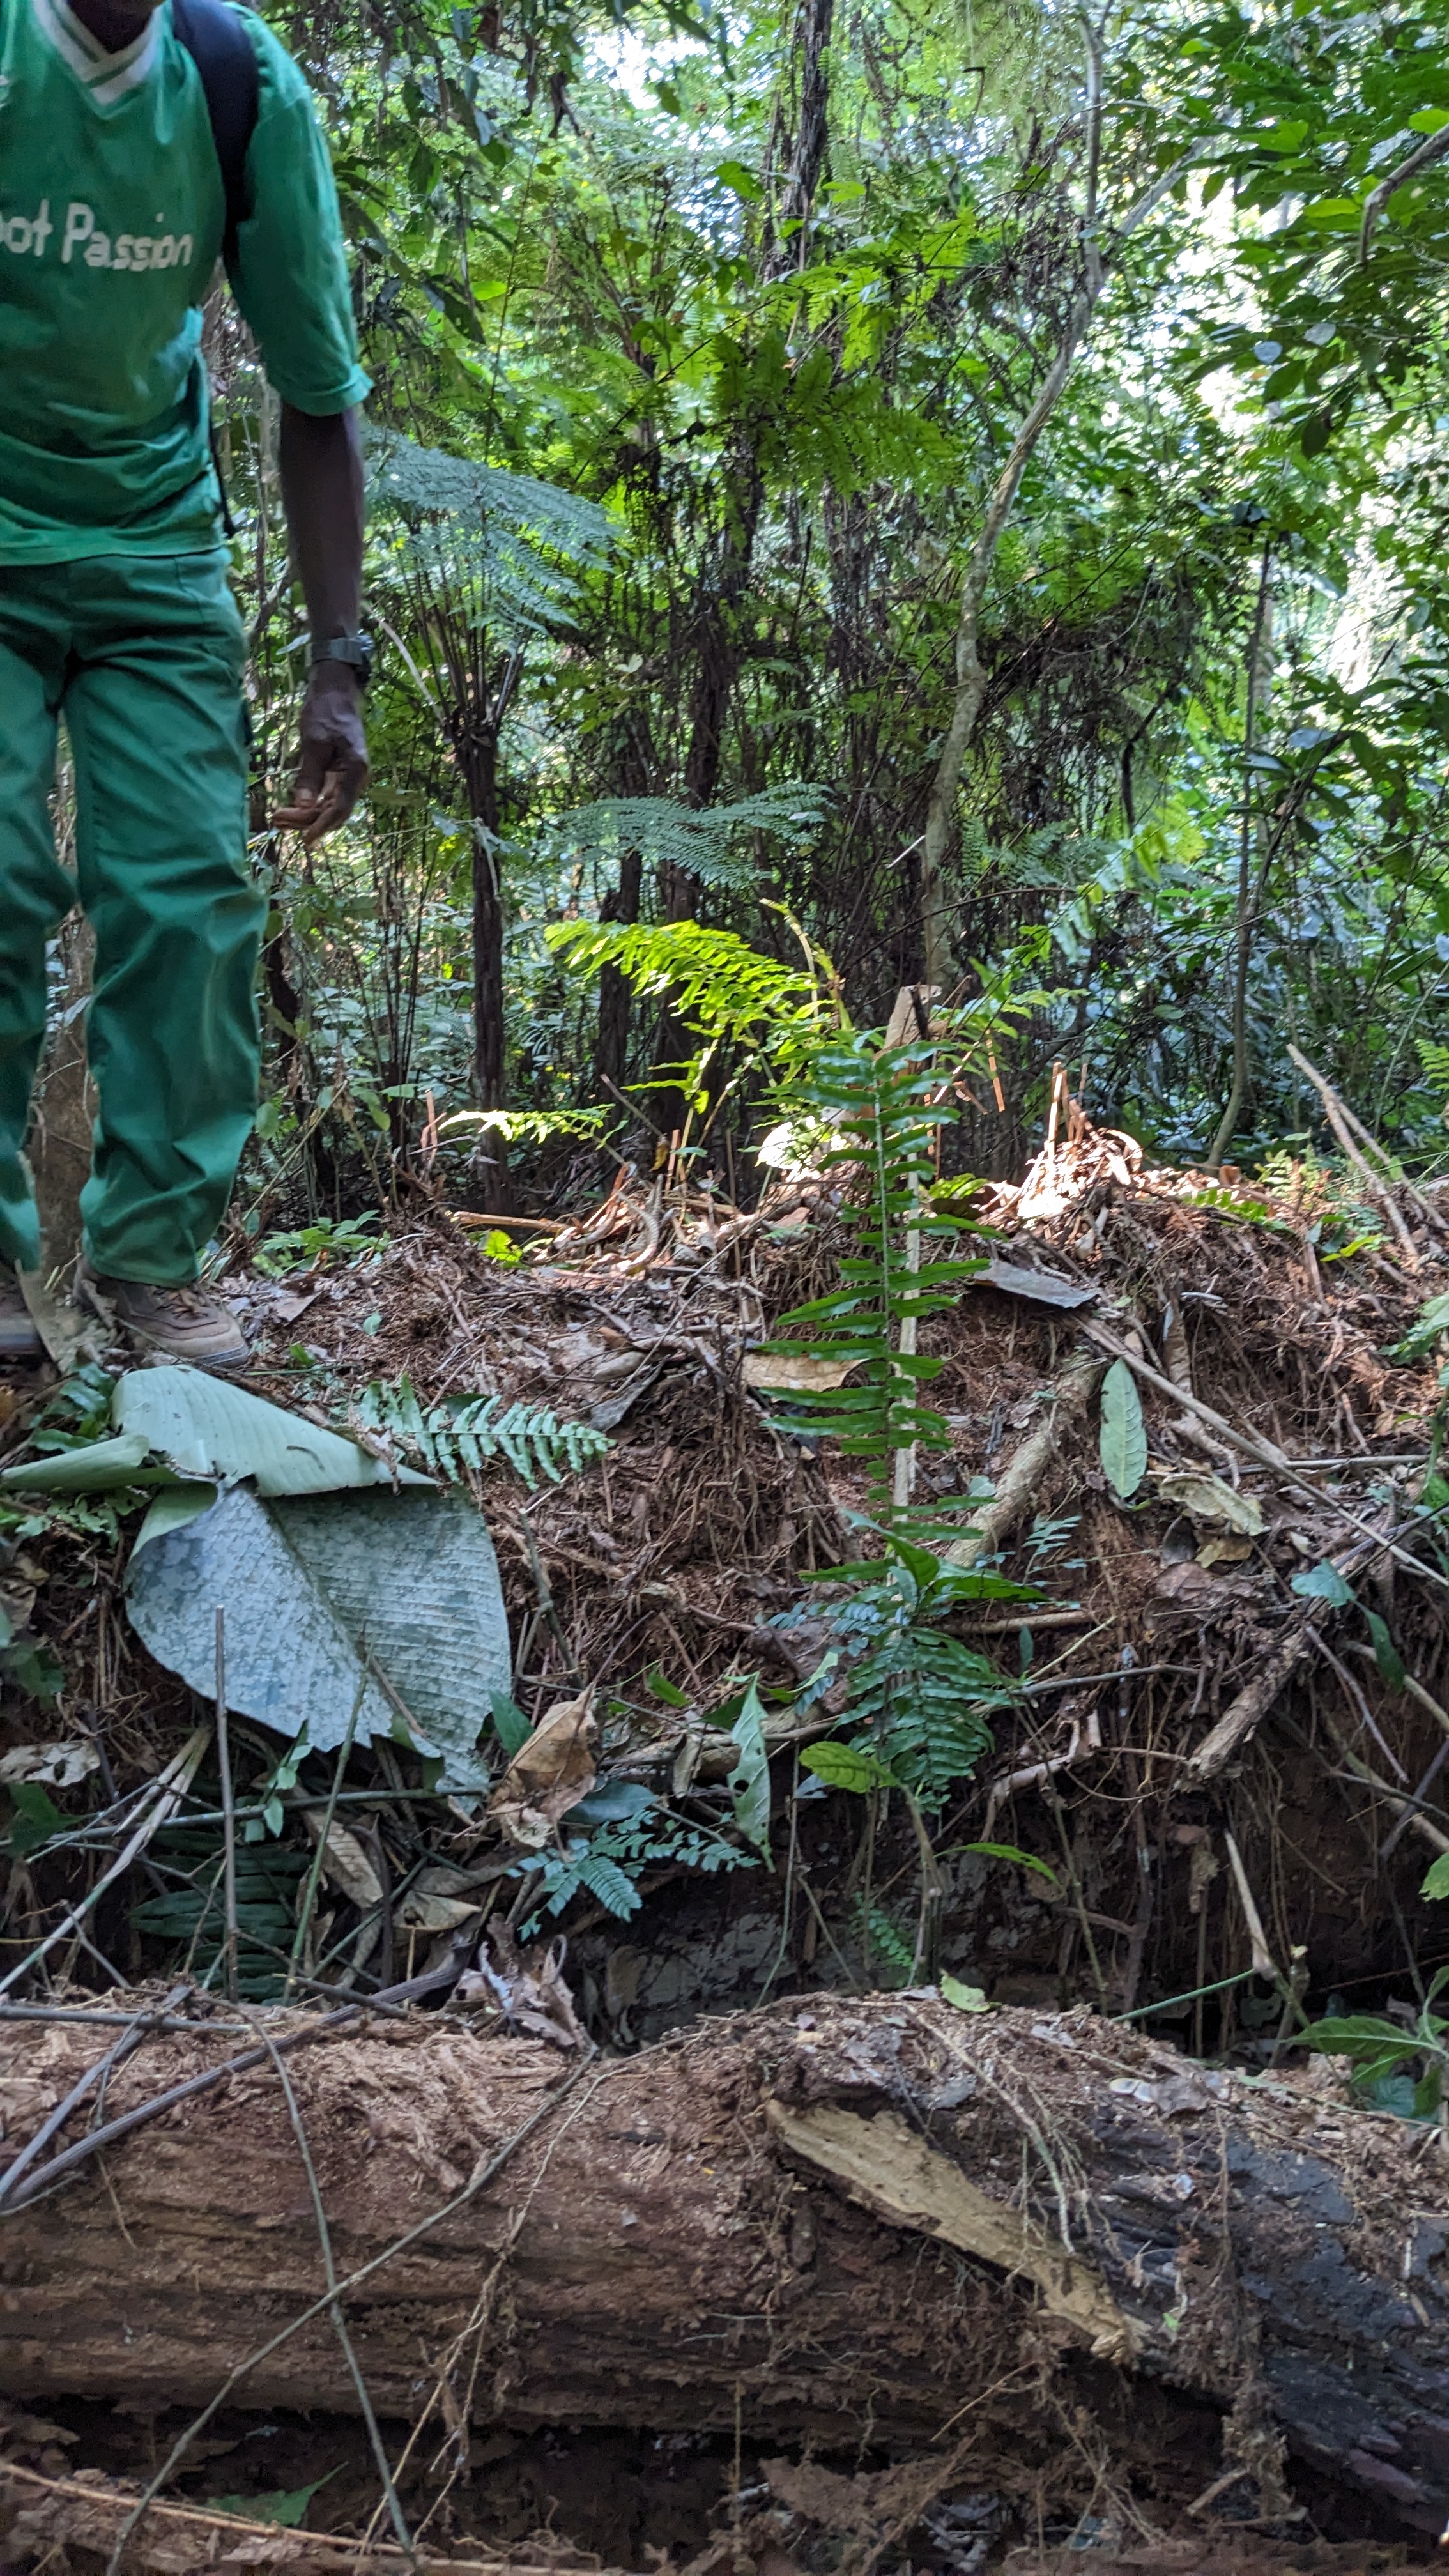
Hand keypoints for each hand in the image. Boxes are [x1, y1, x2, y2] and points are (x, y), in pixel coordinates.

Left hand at [274, 666, 368, 845]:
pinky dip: (309, 804)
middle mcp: (356, 778)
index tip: (303, 840)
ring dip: (305, 815)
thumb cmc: (325, 713)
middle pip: (333, 811)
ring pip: (328, 806)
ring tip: (279, 819)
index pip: (339, 808)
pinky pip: (325, 797)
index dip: (321, 826)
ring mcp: (348, 777)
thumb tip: (304, 807)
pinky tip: (291, 808)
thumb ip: (309, 777)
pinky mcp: (339, 774)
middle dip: (306, 821)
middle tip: (277, 822)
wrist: (336, 692)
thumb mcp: (314, 744)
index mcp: (355, 771)